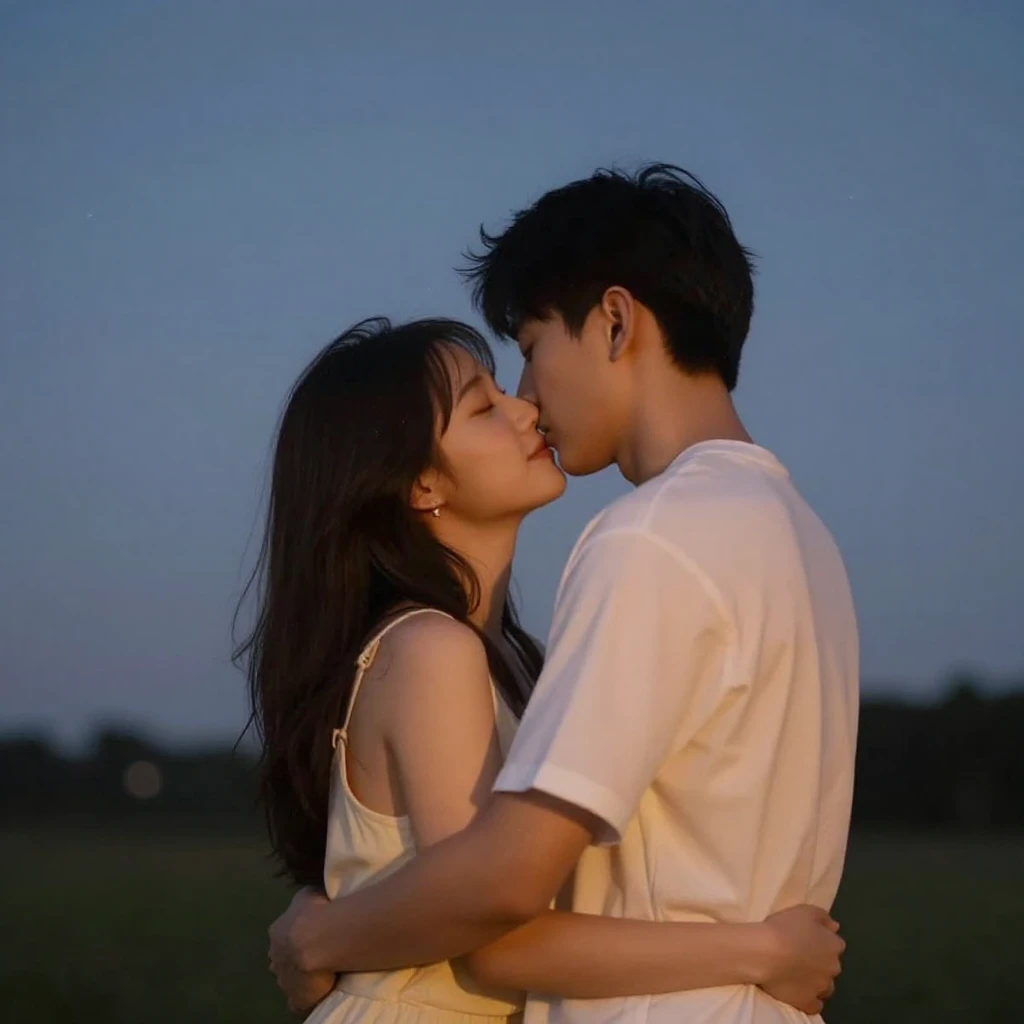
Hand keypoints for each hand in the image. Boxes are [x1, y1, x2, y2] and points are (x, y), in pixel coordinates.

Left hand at [268, 887, 338, 1016]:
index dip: (294, 939)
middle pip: (281, 961)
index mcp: (277, 932)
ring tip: (319, 975)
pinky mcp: (295, 999)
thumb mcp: (308, 894)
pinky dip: (305, 1001)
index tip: (309, 937)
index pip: (281, 938)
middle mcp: (275, 958)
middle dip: (293, 960)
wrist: (316, 940)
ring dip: (300, 979)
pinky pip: (298, 1004)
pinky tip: (317, 995)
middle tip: (313, 956)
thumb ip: (303, 901)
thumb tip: (307, 901)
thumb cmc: (316, 912)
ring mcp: (283, 980)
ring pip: (289, 981)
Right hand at [757, 904, 844, 1015]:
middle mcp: (833, 967)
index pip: (835, 945)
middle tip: (801, 956)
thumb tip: (835, 926)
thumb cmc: (785, 927)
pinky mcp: (808, 1002)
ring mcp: (821, 987)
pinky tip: (798, 991)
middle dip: (821, 963)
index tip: (808, 940)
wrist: (767, 953)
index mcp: (833, 945)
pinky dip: (809, 999)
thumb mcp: (805, 911)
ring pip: (825, 987)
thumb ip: (823, 917)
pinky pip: (815, 1005)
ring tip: (798, 975)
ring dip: (817, 982)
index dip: (822, 942)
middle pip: (831, 966)